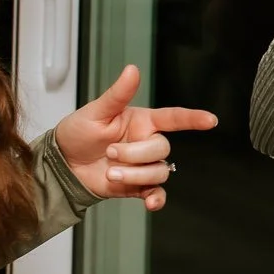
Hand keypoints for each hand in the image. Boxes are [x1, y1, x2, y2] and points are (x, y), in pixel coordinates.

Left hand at [56, 65, 216, 210]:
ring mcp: (142, 166)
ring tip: (111, 174)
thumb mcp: (95, 111)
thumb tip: (132, 70)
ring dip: (136, 175)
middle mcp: (146, 143)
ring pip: (160, 171)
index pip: (173, 118)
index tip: (210, 120)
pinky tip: (150, 203)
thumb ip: (118, 93)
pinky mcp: (136, 186)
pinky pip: (156, 193)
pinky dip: (156, 199)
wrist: (62, 165)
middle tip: (110, 154)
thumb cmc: (77, 132)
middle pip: (162, 148)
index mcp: (141, 121)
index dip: (193, 118)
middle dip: (136, 154)